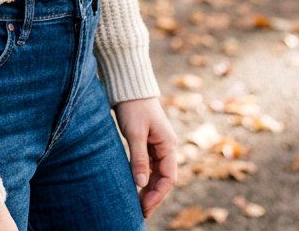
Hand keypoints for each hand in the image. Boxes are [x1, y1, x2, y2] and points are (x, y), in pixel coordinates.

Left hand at [114, 96, 177, 217]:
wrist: (129, 86)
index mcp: (168, 145)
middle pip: (164, 179)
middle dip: (153, 196)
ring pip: (157, 174)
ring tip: (136, 204)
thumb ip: (139, 158)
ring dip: (149, 189)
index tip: (144, 207)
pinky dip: (144, 178)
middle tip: (139, 211)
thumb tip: (141, 184)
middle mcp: (166, 147)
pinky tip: (136, 187)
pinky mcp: (148, 143)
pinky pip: (149, 166)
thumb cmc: (133, 106)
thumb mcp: (135, 133)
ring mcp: (158, 145)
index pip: (168, 178)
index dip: (158, 195)